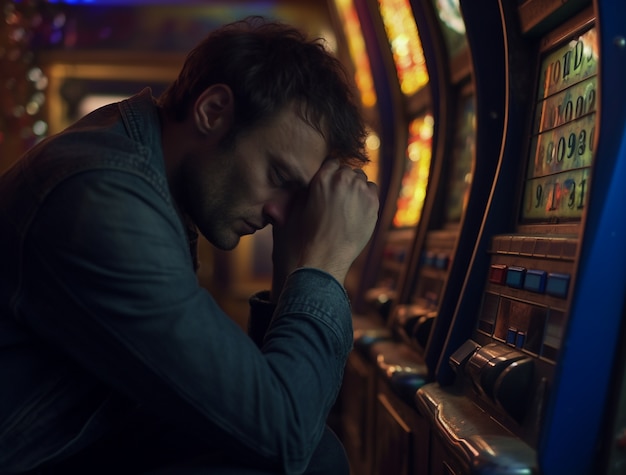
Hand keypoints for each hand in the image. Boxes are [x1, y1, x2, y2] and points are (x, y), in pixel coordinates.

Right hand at [271, 159, 378, 298]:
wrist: (327, 255)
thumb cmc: (310, 234)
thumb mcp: (298, 207)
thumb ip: (303, 190)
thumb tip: (306, 180)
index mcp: (321, 178)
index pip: (332, 162)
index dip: (332, 174)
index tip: (332, 184)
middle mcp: (341, 180)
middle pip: (347, 170)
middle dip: (344, 180)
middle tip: (341, 197)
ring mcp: (359, 189)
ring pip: (361, 178)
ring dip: (357, 187)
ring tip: (349, 204)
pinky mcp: (372, 201)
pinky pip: (372, 189)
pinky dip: (367, 196)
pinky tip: (359, 208)